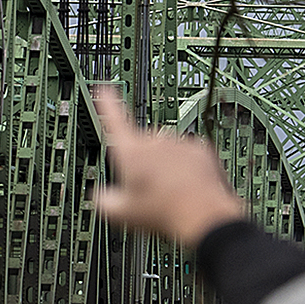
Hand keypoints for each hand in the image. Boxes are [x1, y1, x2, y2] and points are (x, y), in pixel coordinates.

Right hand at [92, 87, 247, 248]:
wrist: (204, 216)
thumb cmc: (164, 213)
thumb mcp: (122, 214)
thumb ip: (103, 200)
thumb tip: (100, 196)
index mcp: (131, 152)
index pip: (114, 118)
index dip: (107, 102)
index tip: (104, 88)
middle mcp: (155, 141)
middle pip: (141, 142)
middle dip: (142, 159)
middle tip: (146, 187)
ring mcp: (180, 143)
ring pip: (166, 149)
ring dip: (165, 164)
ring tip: (169, 191)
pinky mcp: (201, 150)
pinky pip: (188, 154)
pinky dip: (186, 166)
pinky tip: (186, 186)